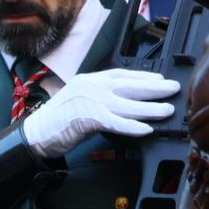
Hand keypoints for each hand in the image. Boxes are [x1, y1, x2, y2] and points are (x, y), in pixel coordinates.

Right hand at [21, 68, 178, 158]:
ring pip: (126, 104)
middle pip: (129, 86)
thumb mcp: (79, 100)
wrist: (35, 133)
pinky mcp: (87, 118)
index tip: (159, 79)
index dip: (143, 76)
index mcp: (88, 79)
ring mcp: (88, 100)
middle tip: (173, 89)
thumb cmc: (56, 121)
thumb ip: (99, 98)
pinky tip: (146, 129)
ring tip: (166, 110)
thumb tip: (124, 103)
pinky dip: (132, 126)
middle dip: (154, 88)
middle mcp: (90, 86)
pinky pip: (115, 122)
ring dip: (150, 108)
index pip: (120, 74)